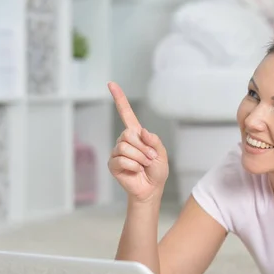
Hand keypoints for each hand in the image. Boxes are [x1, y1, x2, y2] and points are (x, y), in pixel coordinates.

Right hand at [107, 82, 168, 201]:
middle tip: (150, 158)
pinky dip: (133, 165)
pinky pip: (121, 159)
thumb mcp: (162, 154)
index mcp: (137, 135)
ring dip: (140, 157)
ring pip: (125, 147)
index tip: (111, 84)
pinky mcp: (113, 164)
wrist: (151, 189)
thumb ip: (154, 141)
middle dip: (143, 147)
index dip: (119, 99)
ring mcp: (117, 152)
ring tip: (144, 165)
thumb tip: (142, 132)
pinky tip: (136, 171)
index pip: (126, 114)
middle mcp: (125, 141)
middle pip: (128, 134)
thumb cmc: (157, 172)